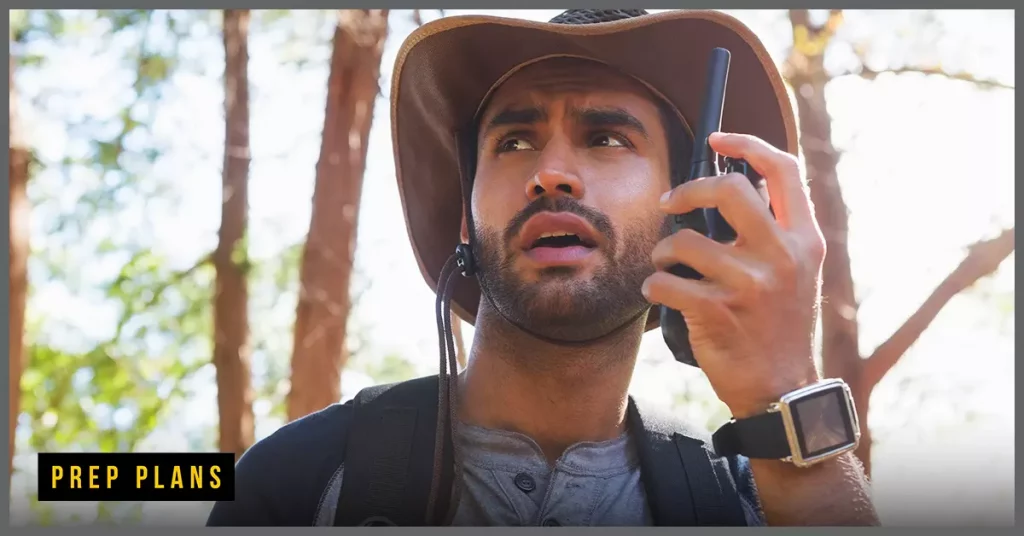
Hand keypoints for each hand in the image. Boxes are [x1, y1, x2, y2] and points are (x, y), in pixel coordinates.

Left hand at [642, 132, 825, 418]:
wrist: (781, 391)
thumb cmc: (779, 328)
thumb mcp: (797, 275)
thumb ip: (774, 233)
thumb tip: (729, 188)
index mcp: (805, 241)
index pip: (783, 170)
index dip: (747, 144)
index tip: (717, 138)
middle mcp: (782, 256)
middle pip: (729, 189)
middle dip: (689, 190)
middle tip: (671, 203)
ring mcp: (750, 284)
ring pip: (683, 241)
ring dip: (662, 252)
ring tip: (665, 266)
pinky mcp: (717, 312)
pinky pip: (664, 281)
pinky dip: (653, 286)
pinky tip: (660, 294)